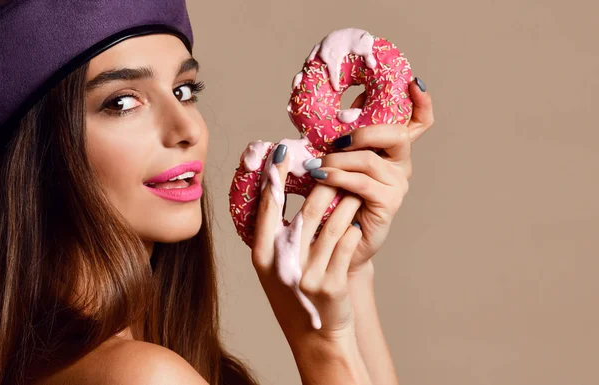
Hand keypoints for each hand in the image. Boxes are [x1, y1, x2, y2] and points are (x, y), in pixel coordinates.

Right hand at [252, 145, 363, 344]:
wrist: (316, 337)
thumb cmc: (295, 294)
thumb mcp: (274, 267)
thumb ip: (274, 234)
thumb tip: (276, 187)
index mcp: (263, 255)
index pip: (267, 207)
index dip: (274, 177)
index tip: (281, 151)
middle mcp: (282, 265)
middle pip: (307, 211)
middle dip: (324, 185)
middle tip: (334, 166)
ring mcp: (307, 276)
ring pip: (334, 225)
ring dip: (347, 203)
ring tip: (355, 188)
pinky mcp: (331, 285)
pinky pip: (348, 244)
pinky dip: (354, 230)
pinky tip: (356, 224)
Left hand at [305, 78, 434, 273]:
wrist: (336, 240)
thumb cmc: (335, 198)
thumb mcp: (339, 162)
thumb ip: (345, 138)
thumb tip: (344, 105)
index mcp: (392, 151)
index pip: (419, 123)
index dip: (421, 103)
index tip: (414, 83)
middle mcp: (401, 165)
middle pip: (398, 134)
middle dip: (366, 131)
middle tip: (337, 140)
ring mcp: (397, 184)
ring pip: (371, 159)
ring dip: (339, 159)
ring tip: (317, 165)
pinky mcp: (388, 203)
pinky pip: (362, 182)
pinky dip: (338, 176)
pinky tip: (321, 176)